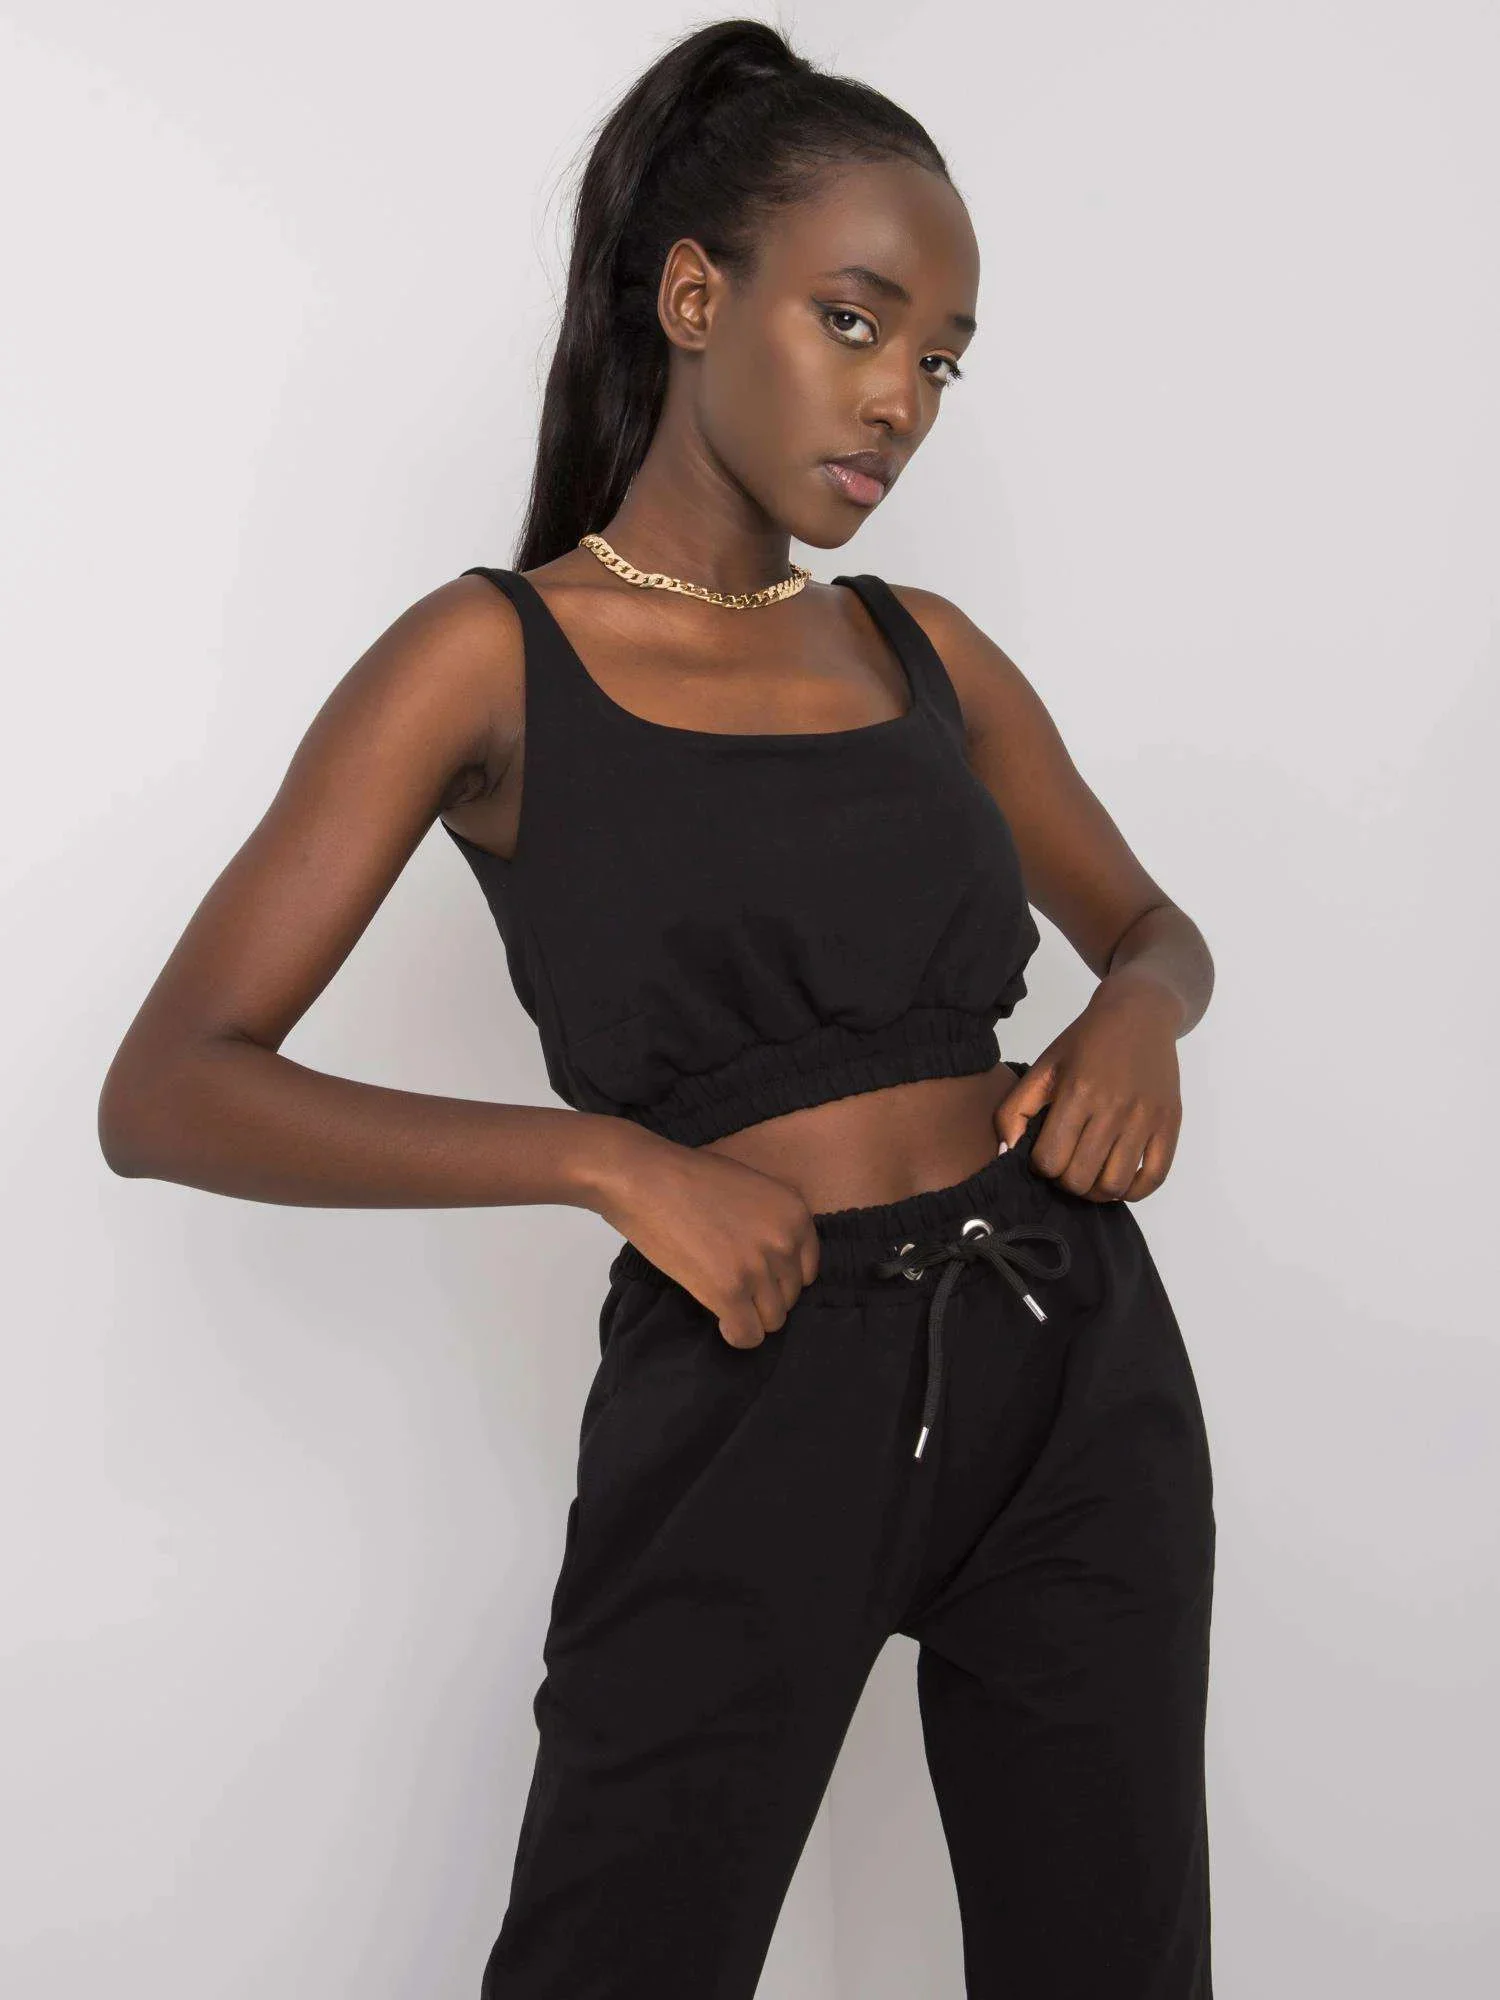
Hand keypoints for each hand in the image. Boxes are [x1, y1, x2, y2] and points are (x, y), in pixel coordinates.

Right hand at [582, 1126, 819, 1347]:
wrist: (646, 1179)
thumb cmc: (689, 1178)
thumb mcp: (752, 1188)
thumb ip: (772, 1224)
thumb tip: (775, 1264)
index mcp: (795, 1213)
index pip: (808, 1270)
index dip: (780, 1277)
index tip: (759, 1277)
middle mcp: (784, 1242)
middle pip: (790, 1297)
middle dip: (763, 1296)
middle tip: (734, 1284)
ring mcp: (758, 1268)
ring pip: (772, 1320)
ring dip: (750, 1315)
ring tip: (725, 1300)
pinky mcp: (729, 1292)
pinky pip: (748, 1335)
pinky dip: (736, 1334)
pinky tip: (721, 1320)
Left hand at [995, 982, 1182, 1201]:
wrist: (1139, 1014)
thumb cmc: (1086, 1041)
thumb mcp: (1044, 1066)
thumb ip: (1016, 1108)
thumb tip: (1006, 1151)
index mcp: (1077, 1092)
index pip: (1050, 1160)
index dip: (1041, 1166)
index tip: (1045, 1155)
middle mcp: (1113, 1108)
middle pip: (1080, 1178)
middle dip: (1065, 1182)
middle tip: (1066, 1167)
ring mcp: (1145, 1118)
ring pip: (1114, 1185)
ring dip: (1095, 1192)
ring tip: (1089, 1176)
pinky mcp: (1169, 1124)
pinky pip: (1154, 1178)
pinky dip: (1133, 1191)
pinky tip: (1118, 1181)